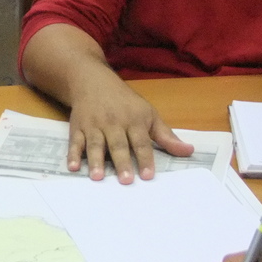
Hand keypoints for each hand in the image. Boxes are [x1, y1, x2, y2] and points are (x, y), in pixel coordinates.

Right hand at [67, 75, 192, 183]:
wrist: (92, 80)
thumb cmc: (125, 102)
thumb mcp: (148, 113)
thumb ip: (166, 136)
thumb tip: (189, 151)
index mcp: (133, 120)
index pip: (141, 142)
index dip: (145, 158)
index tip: (148, 175)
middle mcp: (113, 123)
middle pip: (118, 144)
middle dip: (122, 161)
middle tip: (125, 180)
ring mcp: (94, 125)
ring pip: (95, 144)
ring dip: (96, 161)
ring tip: (98, 177)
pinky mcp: (77, 127)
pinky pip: (75, 142)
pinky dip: (72, 154)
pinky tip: (72, 167)